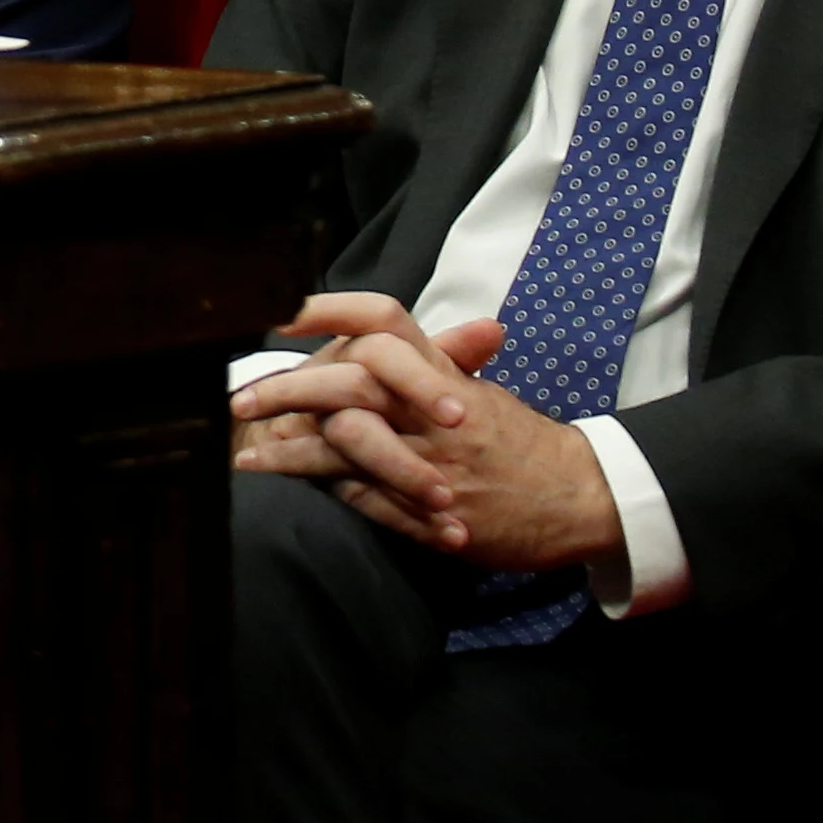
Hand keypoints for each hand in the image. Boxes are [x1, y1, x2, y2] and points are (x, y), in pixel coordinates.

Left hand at [228, 292, 621, 573]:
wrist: (581, 498)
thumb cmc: (524, 442)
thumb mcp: (483, 390)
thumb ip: (438, 359)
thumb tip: (392, 329)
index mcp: (444, 373)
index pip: (385, 321)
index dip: (332, 309)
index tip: (280, 311)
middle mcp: (435, 411)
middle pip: (352, 382)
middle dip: (290, 389)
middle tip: (242, 401)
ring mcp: (432, 463)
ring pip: (350, 444)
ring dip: (292, 451)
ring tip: (248, 457)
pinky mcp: (431, 512)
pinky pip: (366, 497)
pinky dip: (323, 490)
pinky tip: (289, 489)